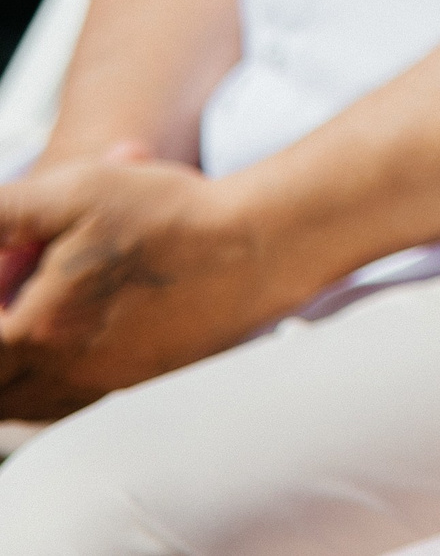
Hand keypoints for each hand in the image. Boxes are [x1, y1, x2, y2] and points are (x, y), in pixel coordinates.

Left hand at [0, 154, 284, 416]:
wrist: (256, 246)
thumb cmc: (176, 220)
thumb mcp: (73, 192)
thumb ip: (3, 213)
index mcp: (39, 331)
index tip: (5, 270)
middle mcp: (66, 371)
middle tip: (12, 300)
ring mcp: (102, 384)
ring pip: (22, 405)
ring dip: (9, 373)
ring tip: (25, 326)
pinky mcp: (134, 383)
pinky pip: (63, 407)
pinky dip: (42, 387)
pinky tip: (59, 349)